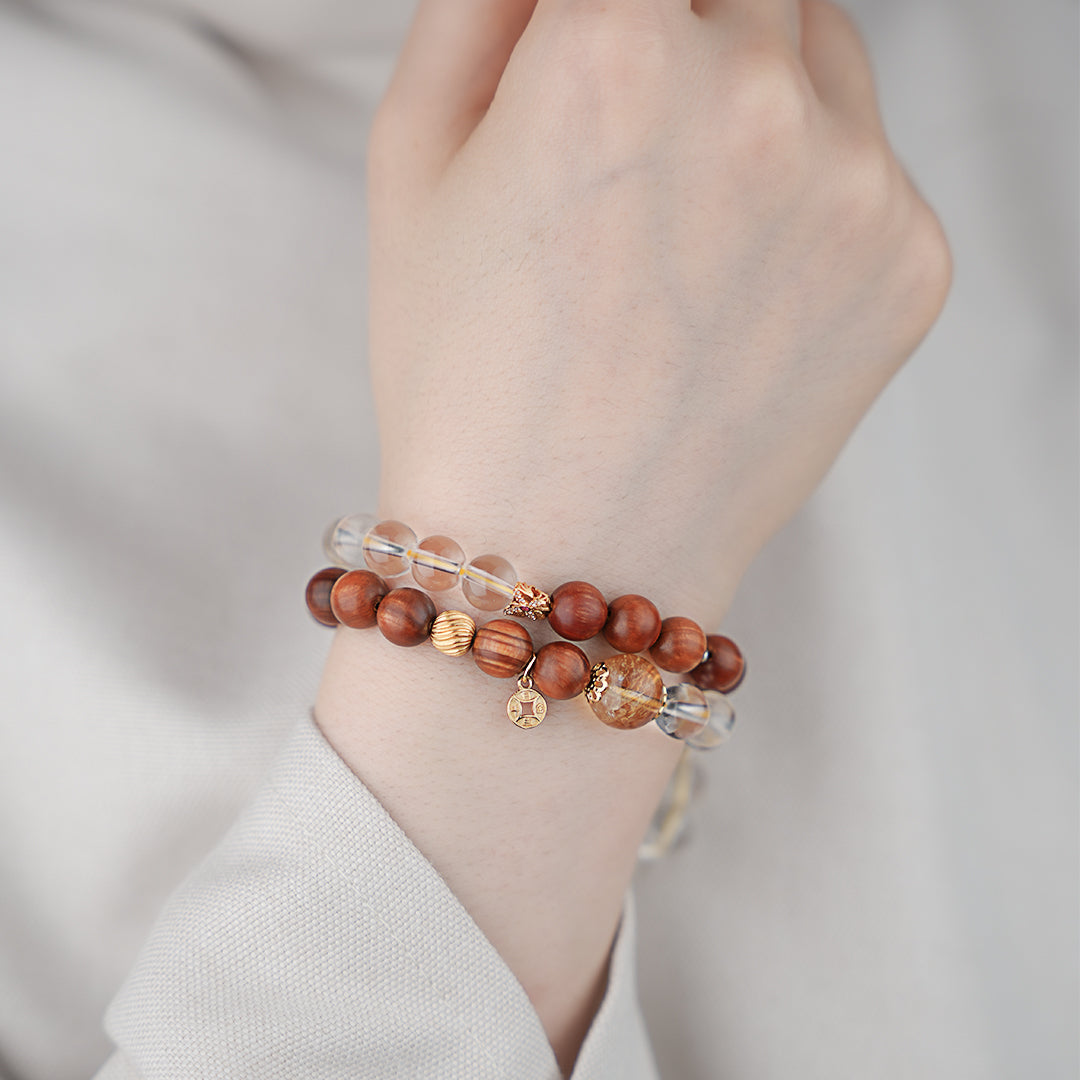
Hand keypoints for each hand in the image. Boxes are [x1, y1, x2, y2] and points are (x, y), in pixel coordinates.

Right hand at [321, 4, 951, 1073]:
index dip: (599, 23)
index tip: (598, 67)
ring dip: (754, 92)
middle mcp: (757, 93)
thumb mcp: (411, 163)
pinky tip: (732, 292)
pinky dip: (807, 195)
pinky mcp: (912, 264)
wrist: (563, 559)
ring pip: (819, 53)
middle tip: (622, 148)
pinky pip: (867, 167)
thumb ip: (481, 4)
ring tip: (677, 225)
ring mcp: (856, 183)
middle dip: (679, 32)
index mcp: (614, 44)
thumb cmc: (468, 384)